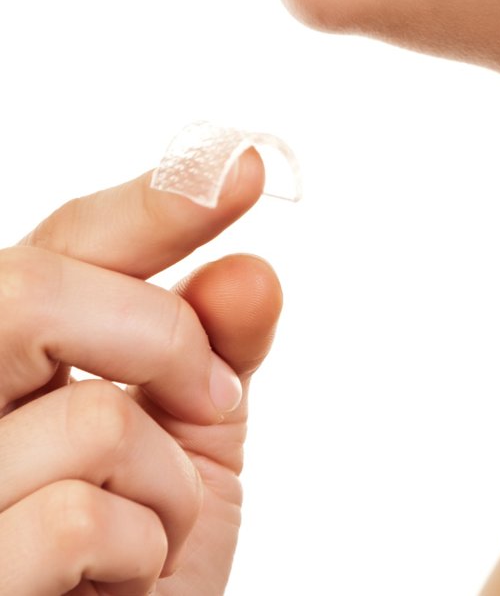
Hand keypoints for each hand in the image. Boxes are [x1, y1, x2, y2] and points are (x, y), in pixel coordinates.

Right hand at [0, 148, 281, 594]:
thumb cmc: (135, 579)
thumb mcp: (189, 454)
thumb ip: (211, 359)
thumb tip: (251, 270)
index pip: (52, 251)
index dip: (149, 204)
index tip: (244, 166)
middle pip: (28, 293)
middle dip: (164, 337)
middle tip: (215, 401)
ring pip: (88, 416)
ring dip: (169, 486)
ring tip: (145, 537)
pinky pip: (79, 519)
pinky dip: (142, 553)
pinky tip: (113, 589)